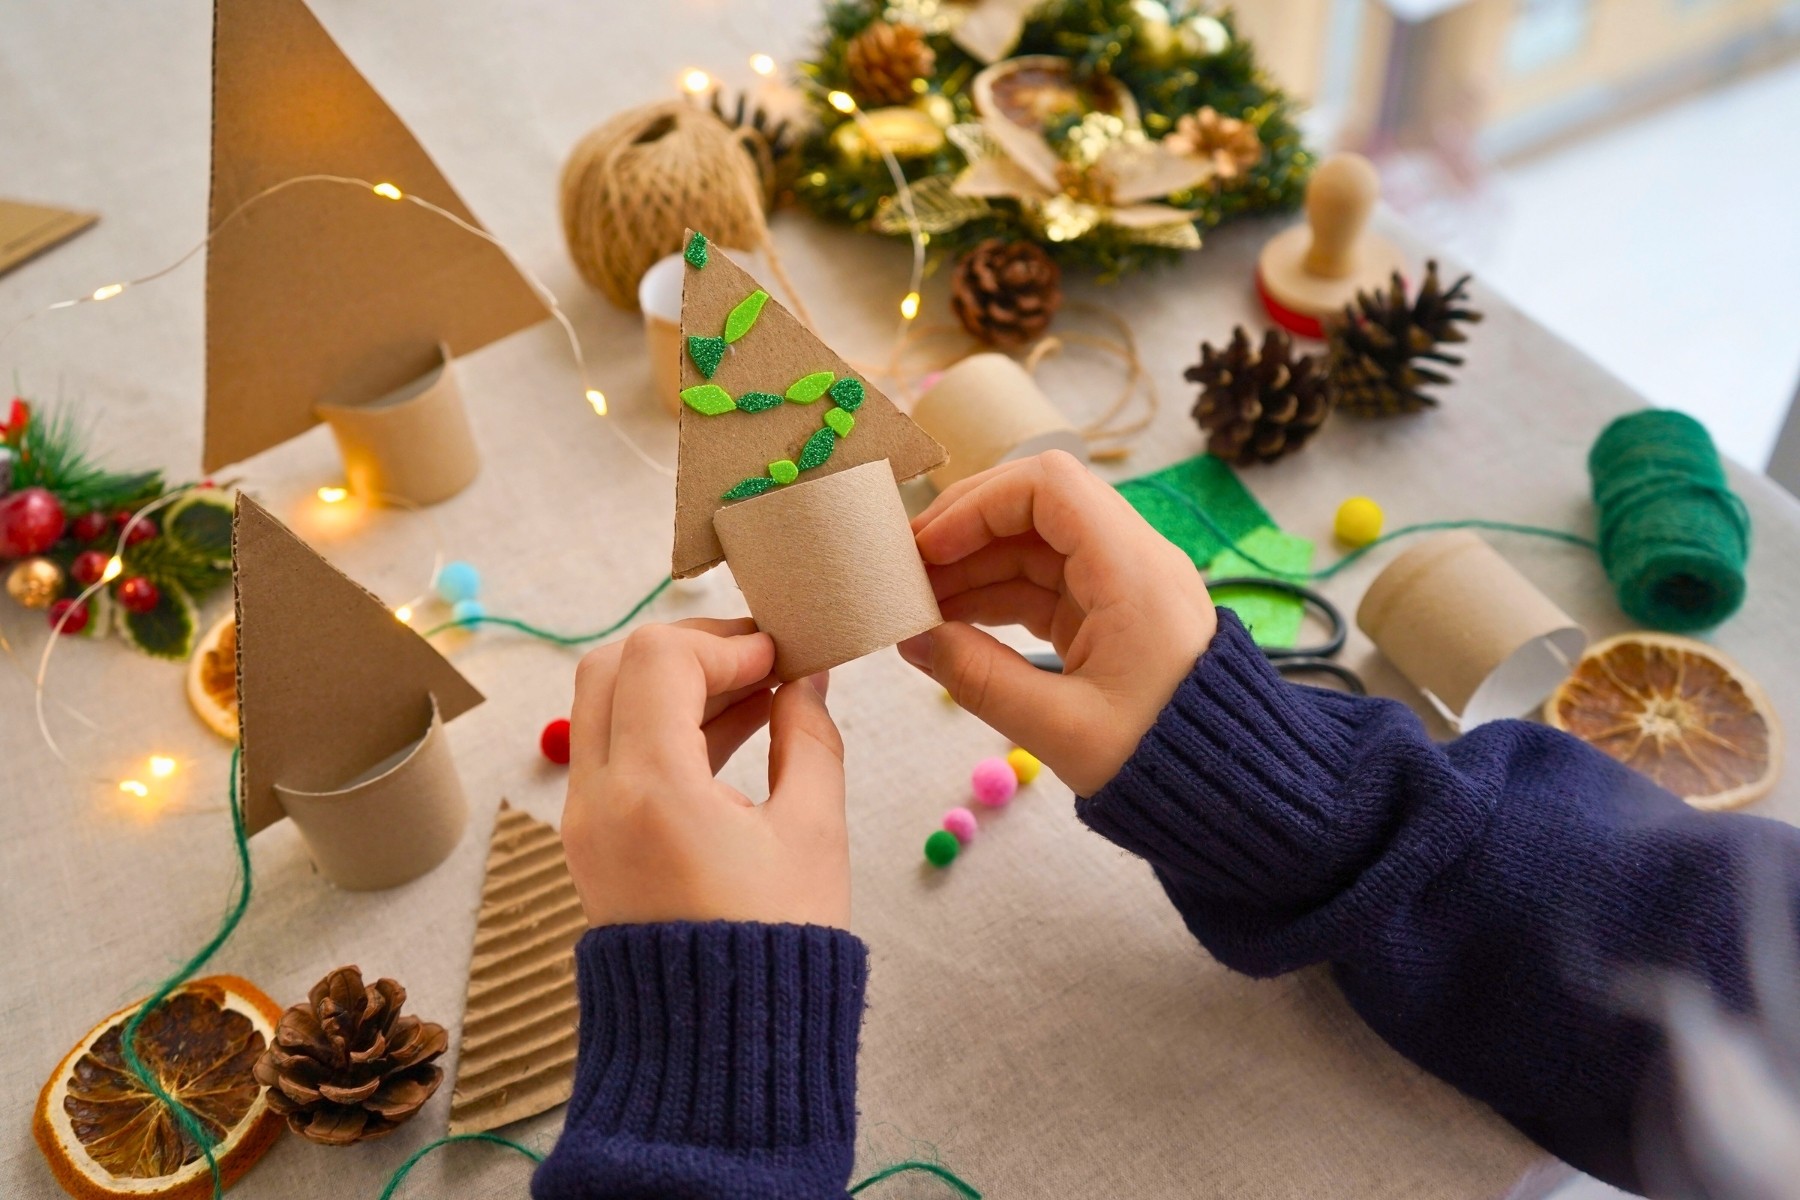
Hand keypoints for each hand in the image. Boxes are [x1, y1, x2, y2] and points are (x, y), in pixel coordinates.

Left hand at [561, 617, 849, 928]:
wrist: (719, 1049)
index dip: (727, 643)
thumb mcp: (812, 833)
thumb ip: (811, 738)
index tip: (781, 657)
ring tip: (758, 694)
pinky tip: (731, 732)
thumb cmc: (774, 947)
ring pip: (603, 706)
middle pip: (612, 665)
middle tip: (759, 660)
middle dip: (690, 649)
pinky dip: (660, 726)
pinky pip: (611, 753)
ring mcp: (583, 822)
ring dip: (674, 684)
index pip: (662, 659)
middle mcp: (597, 798)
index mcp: (652, 790)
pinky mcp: (589, 842)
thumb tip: (808, 678)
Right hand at [900, 451, 1215, 795]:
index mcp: (1134, 571)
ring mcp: (1121, 586)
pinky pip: (1042, 583)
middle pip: (1036, 506)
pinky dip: (993, 595)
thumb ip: (980, 679)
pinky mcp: (1110, 614)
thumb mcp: (1063, 729)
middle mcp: (1132, 561)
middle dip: (965, 531)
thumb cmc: (1164, 763)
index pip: (1049, 485)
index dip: (979, 504)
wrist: (1232, 793)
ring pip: (1033, 546)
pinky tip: (948, 623)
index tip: (928, 547)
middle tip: (904, 571)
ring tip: (914, 605)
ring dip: (972, 567)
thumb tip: (911, 638)